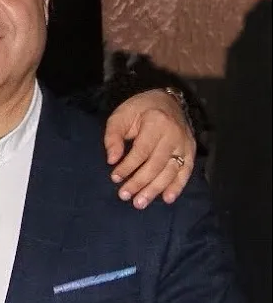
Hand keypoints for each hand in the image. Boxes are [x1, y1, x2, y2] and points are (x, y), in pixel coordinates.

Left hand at [104, 88, 195, 207]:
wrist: (166, 100)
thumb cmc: (139, 109)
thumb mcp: (120, 116)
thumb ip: (113, 137)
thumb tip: (112, 160)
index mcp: (156, 122)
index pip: (142, 150)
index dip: (128, 166)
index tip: (115, 178)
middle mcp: (174, 134)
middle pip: (156, 164)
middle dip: (140, 182)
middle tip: (124, 196)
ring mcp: (185, 144)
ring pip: (171, 171)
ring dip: (155, 189)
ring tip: (140, 202)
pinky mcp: (190, 150)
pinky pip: (186, 171)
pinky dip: (178, 186)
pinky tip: (168, 199)